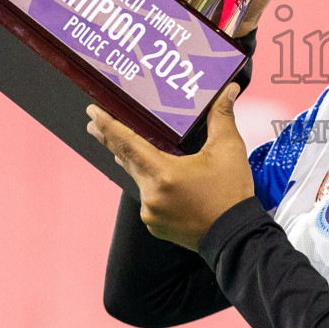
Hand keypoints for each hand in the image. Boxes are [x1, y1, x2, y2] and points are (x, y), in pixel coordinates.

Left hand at [85, 84, 253, 249]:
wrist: (235, 237)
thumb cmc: (231, 194)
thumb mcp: (229, 150)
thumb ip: (222, 117)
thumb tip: (229, 90)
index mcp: (165, 173)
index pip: (128, 143)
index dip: (109, 125)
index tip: (93, 112)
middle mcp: (151, 194)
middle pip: (126, 160)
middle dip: (111, 140)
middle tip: (95, 123)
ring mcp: (150, 212)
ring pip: (138, 179)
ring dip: (134, 163)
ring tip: (127, 148)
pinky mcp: (154, 225)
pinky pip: (147, 199)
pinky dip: (151, 186)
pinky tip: (161, 180)